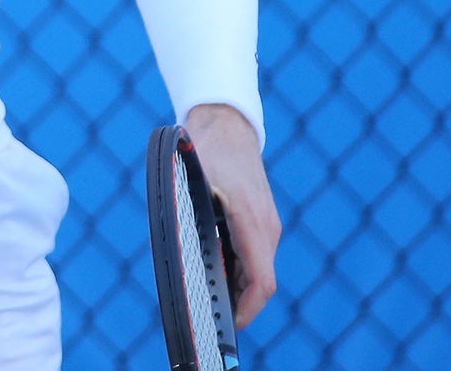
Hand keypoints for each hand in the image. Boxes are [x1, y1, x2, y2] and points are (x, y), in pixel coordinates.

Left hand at [185, 102, 280, 327]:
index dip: (246, 309)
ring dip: (237, 289)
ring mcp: (266, 224)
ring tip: (208, 301)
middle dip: (239, 305)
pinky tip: (214, 273)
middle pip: (260, 283)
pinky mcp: (260, 220)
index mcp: (252, 222)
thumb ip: (192, 215)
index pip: (261, 282)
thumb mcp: (193, 181)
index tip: (228, 325)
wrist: (226, 125)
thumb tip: (184, 249)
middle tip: (209, 319)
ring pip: (257, 271)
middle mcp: (266, 228)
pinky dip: (237, 271)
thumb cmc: (206, 151)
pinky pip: (253, 256)